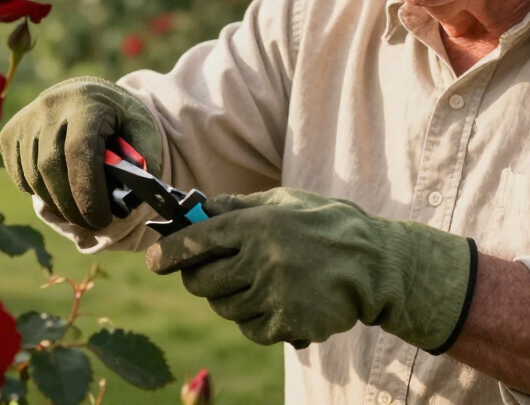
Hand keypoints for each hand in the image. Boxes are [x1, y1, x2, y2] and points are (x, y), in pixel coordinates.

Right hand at [0, 76, 161, 229]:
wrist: (87, 95)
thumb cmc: (119, 118)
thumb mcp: (143, 129)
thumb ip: (145, 157)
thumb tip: (139, 194)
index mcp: (86, 103)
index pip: (78, 151)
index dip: (87, 191)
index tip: (101, 219)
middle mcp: (50, 106)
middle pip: (51, 168)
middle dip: (72, 205)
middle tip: (92, 224)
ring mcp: (26, 119)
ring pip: (33, 176)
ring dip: (56, 205)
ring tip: (78, 214)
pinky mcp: (10, 133)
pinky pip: (19, 175)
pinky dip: (38, 193)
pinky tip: (59, 194)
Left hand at [147, 188, 474, 350]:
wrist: (376, 265)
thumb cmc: (327, 226)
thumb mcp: (284, 201)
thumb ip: (239, 206)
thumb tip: (196, 208)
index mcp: (256, 224)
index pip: (194, 242)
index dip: (166, 254)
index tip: (153, 261)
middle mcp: (260, 260)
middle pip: (201, 282)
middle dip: (198, 278)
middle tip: (208, 273)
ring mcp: (274, 295)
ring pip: (224, 307)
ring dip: (231, 299)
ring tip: (258, 283)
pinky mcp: (287, 324)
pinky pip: (250, 329)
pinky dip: (256, 320)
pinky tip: (277, 302)